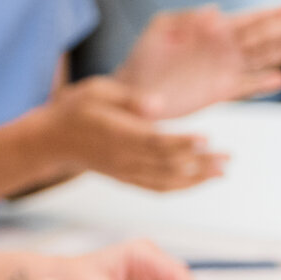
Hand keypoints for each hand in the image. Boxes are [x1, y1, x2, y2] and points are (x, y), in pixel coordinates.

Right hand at [34, 77, 224, 191]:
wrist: (52, 141)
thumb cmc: (76, 109)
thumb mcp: (96, 90)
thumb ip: (127, 98)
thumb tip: (157, 105)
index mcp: (117, 133)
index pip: (154, 141)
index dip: (182, 143)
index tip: (207, 138)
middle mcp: (123, 158)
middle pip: (167, 164)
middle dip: (200, 162)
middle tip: (228, 156)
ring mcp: (125, 172)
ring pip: (165, 181)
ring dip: (197, 178)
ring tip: (222, 171)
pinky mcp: (126, 179)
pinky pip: (156, 189)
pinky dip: (180, 188)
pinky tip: (199, 181)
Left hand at [116, 2, 280, 120]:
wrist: (132, 91)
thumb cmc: (145, 58)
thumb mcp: (162, 28)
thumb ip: (186, 18)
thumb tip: (214, 12)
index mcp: (215, 29)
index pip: (254, 17)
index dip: (280, 11)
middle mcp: (226, 49)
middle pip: (266, 35)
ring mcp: (225, 71)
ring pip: (263, 59)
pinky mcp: (218, 92)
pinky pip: (245, 87)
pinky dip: (262, 83)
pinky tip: (280, 79)